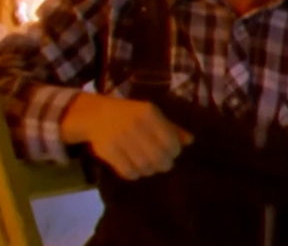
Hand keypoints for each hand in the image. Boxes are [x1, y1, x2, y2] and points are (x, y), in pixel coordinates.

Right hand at [61, 92, 193, 179]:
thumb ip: (171, 128)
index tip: (171, 153)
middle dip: (163, 164)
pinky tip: (134, 168)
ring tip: (146, 165)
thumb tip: (191, 141)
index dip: (174, 152)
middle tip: (161, 164)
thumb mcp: (151, 115)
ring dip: (149, 170)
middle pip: (159, 158)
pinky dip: (134, 174)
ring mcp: (120, 138)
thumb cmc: (130, 115)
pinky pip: (128, 172)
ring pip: (144, 167)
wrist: (96, 115)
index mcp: (149, 113)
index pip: (171, 142)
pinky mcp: (108, 151)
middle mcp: (135, 125)